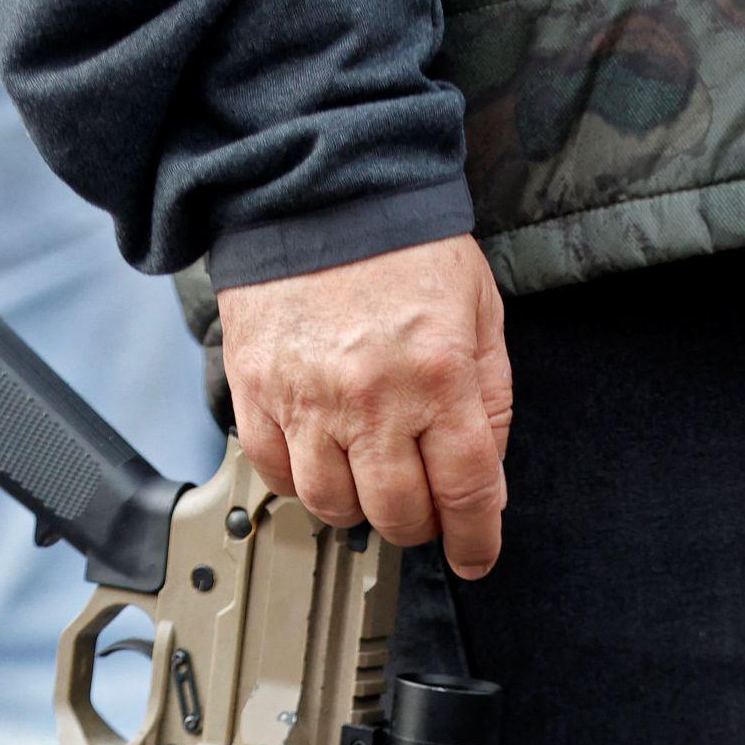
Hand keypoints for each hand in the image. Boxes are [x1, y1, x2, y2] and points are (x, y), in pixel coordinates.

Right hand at [214, 234, 513, 578]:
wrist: (320, 189)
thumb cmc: (404, 243)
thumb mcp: (481, 312)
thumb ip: (488, 398)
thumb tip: (485, 473)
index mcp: (438, 375)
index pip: (466, 489)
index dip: (475, 539)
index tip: (475, 555)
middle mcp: (371, 396)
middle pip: (397, 513)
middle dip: (420, 526)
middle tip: (425, 509)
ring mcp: (306, 398)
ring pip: (331, 505)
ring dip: (358, 509)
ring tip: (371, 479)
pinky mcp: (256, 391)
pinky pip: (275, 472)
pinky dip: (301, 482)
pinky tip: (322, 458)